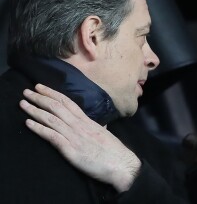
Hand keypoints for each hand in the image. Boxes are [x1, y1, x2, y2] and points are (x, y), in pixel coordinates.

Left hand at [19, 84, 140, 191]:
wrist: (120, 163)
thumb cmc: (113, 150)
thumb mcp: (104, 134)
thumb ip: (98, 127)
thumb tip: (99, 124)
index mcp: (87, 120)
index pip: (67, 102)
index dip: (53, 93)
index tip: (41, 87)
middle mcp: (79, 125)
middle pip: (57, 107)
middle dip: (41, 98)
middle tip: (27, 91)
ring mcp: (74, 136)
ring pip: (52, 119)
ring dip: (36, 110)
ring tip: (23, 104)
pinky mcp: (71, 150)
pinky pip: (52, 136)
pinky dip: (39, 129)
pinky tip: (29, 123)